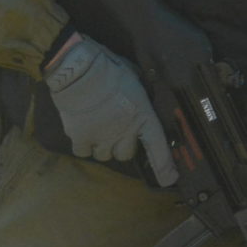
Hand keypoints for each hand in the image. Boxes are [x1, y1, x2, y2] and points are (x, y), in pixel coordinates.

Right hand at [43, 34, 177, 184]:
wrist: (78, 68)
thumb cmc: (108, 67)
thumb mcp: (134, 78)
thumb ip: (139, 96)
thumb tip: (142, 99)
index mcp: (142, 116)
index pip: (157, 147)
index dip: (165, 167)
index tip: (169, 179)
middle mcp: (124, 132)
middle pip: (126, 154)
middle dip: (122, 145)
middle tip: (116, 130)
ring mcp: (101, 137)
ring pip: (104, 155)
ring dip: (103, 146)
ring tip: (97, 128)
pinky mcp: (80, 137)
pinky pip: (84, 152)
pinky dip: (84, 145)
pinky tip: (83, 131)